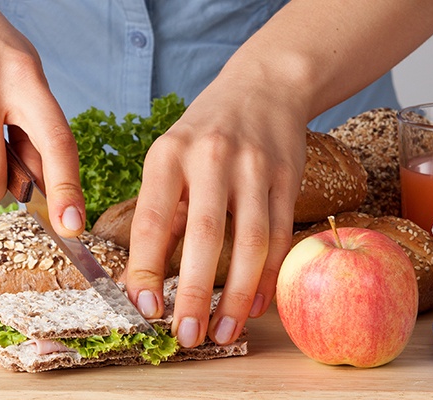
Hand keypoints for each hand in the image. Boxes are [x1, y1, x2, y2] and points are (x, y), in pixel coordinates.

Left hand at [124, 80, 307, 347]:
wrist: (265, 85)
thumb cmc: (206, 132)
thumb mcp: (170, 156)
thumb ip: (162, 212)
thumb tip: (144, 280)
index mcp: (168, 154)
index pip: (153, 220)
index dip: (147, 268)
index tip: (145, 309)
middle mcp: (211, 157)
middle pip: (205, 236)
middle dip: (195, 294)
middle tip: (187, 337)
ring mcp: (255, 167)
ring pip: (250, 242)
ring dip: (237, 296)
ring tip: (223, 333)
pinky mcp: (288, 177)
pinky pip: (279, 236)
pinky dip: (268, 276)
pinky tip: (255, 306)